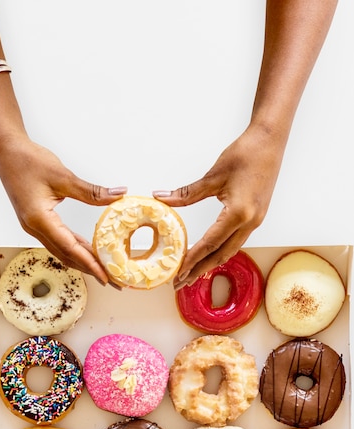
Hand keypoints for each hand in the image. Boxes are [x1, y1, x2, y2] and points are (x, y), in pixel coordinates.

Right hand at [0, 136, 126, 284]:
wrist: (6, 151)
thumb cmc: (28, 161)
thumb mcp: (63, 176)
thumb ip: (91, 191)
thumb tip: (117, 196)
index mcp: (39, 220)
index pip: (70, 249)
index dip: (90, 264)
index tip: (106, 276)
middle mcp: (34, 228)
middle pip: (67, 256)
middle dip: (91, 269)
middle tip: (113, 280)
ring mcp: (34, 226)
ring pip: (62, 251)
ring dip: (83, 261)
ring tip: (104, 269)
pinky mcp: (36, 221)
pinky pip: (58, 240)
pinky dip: (75, 248)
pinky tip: (88, 250)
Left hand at [154, 123, 285, 289]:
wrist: (270, 141)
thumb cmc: (245, 154)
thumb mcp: (213, 175)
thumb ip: (187, 193)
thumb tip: (161, 199)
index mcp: (238, 213)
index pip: (210, 243)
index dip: (192, 258)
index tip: (177, 271)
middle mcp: (250, 222)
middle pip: (221, 254)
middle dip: (200, 270)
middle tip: (180, 282)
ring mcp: (256, 221)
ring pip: (230, 250)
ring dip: (211, 263)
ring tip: (193, 274)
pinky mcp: (257, 216)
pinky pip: (237, 241)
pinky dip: (221, 251)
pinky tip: (210, 255)